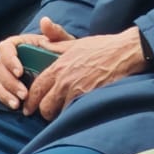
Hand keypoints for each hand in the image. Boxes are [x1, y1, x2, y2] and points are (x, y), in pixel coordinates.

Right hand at [0, 18, 72, 109]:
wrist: (63, 70)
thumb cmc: (61, 53)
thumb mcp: (62, 43)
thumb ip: (55, 33)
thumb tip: (45, 21)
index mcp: (18, 44)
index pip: (5, 47)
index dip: (9, 59)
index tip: (20, 71)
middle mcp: (8, 58)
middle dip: (9, 81)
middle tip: (23, 93)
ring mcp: (6, 73)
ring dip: (6, 92)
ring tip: (19, 103)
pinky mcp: (7, 86)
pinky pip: (1, 92)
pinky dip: (6, 99)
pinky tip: (16, 106)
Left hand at [23, 23, 148, 119]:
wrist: (126, 52)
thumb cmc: (102, 46)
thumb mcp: (75, 43)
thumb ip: (56, 43)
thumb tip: (42, 38)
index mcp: (59, 67)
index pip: (36, 89)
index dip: (30, 101)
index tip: (28, 108)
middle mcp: (65, 81)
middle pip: (45, 107)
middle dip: (45, 111)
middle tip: (50, 111)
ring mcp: (78, 92)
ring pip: (60, 113)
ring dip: (62, 114)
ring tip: (67, 111)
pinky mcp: (91, 100)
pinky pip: (77, 114)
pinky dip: (76, 114)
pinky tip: (79, 112)